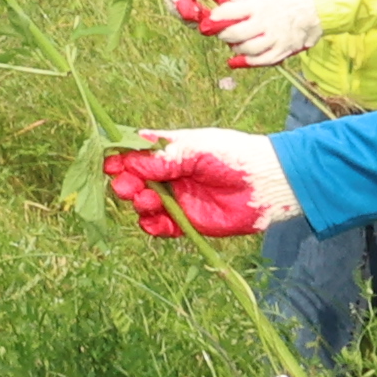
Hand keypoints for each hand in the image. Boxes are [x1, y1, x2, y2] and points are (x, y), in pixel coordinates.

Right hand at [100, 132, 285, 239]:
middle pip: (133, 180)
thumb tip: (129, 162)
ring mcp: (176, 198)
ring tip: (148, 200)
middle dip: (124, 183)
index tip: (110, 163)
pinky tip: (155, 219)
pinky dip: (152, 225)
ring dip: (138, 203)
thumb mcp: (195, 149)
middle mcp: (169, 174)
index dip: (119, 158)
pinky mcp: (186, 222)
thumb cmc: (233, 155)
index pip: (135, 153)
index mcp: (170, 150)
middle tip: (127, 186)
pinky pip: (159, 227)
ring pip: (143, 204)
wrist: (266, 184)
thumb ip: (163, 157)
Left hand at [213, 0, 328, 68]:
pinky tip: (238, 59)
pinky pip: (262, 61)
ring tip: (234, 42)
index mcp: (259, 5)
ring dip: (235, 48)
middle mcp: (266, 23)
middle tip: (221, 32)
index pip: (229, 13)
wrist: (316, 8)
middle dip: (223, 35)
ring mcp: (275, 39)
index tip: (209, 21)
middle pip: (235, 34)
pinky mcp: (282, 50)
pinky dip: (247, 62)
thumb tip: (225, 5)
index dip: (215, 18)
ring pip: (247, 50)